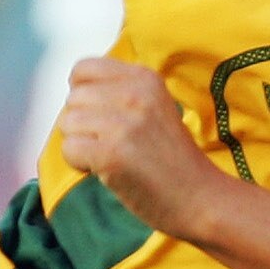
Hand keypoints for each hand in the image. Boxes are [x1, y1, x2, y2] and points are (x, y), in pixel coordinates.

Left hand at [57, 57, 222, 236]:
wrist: (202, 198)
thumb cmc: (174, 159)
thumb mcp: (156, 108)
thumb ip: (121, 94)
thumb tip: (75, 96)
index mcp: (145, 78)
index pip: (83, 69)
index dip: (82, 94)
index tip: (98, 115)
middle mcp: (135, 94)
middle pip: (73, 98)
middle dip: (82, 124)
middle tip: (108, 143)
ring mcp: (123, 124)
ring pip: (67, 123)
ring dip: (80, 144)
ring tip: (109, 157)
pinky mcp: (111, 154)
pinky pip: (69, 149)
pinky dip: (79, 164)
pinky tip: (104, 170)